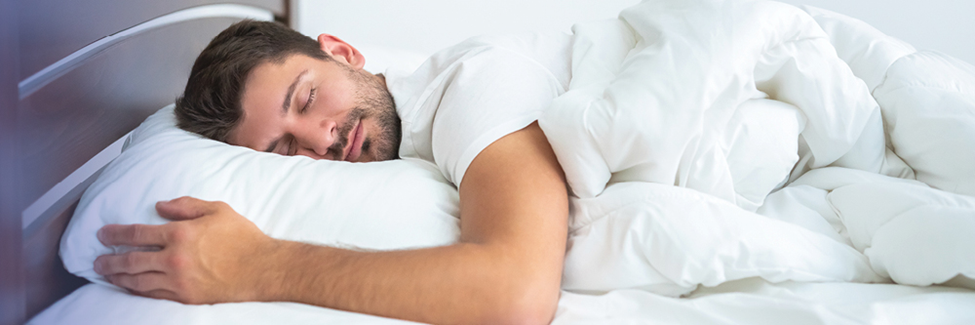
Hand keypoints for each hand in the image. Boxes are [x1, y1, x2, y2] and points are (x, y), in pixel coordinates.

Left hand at [94, 196, 277, 303]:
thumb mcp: (217, 210)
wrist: (261, 269)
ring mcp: (178, 280)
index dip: (116, 234)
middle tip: (97, 260)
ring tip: (106, 274)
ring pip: (138, 280)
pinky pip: (152, 294)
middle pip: (131, 260)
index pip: (138, 233)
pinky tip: (129, 287)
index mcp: (181, 233)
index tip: (103, 234)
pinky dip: (136, 290)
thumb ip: (186, 206)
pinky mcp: (185, 296)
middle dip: (109, 259)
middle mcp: (174, 258)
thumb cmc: (242, 238)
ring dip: (118, 277)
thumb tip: (160, 207)